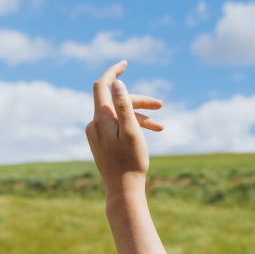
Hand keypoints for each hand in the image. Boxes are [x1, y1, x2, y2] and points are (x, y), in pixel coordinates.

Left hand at [85, 60, 163, 198]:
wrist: (122, 190)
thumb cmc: (131, 162)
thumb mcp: (132, 131)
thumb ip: (124, 106)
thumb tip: (118, 83)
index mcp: (100, 118)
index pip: (102, 85)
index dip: (114, 72)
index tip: (125, 63)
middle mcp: (94, 124)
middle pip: (117, 102)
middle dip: (139, 101)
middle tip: (160, 106)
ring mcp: (96, 133)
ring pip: (119, 115)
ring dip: (140, 116)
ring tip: (160, 126)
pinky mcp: (101, 142)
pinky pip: (116, 126)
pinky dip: (132, 126)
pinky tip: (148, 133)